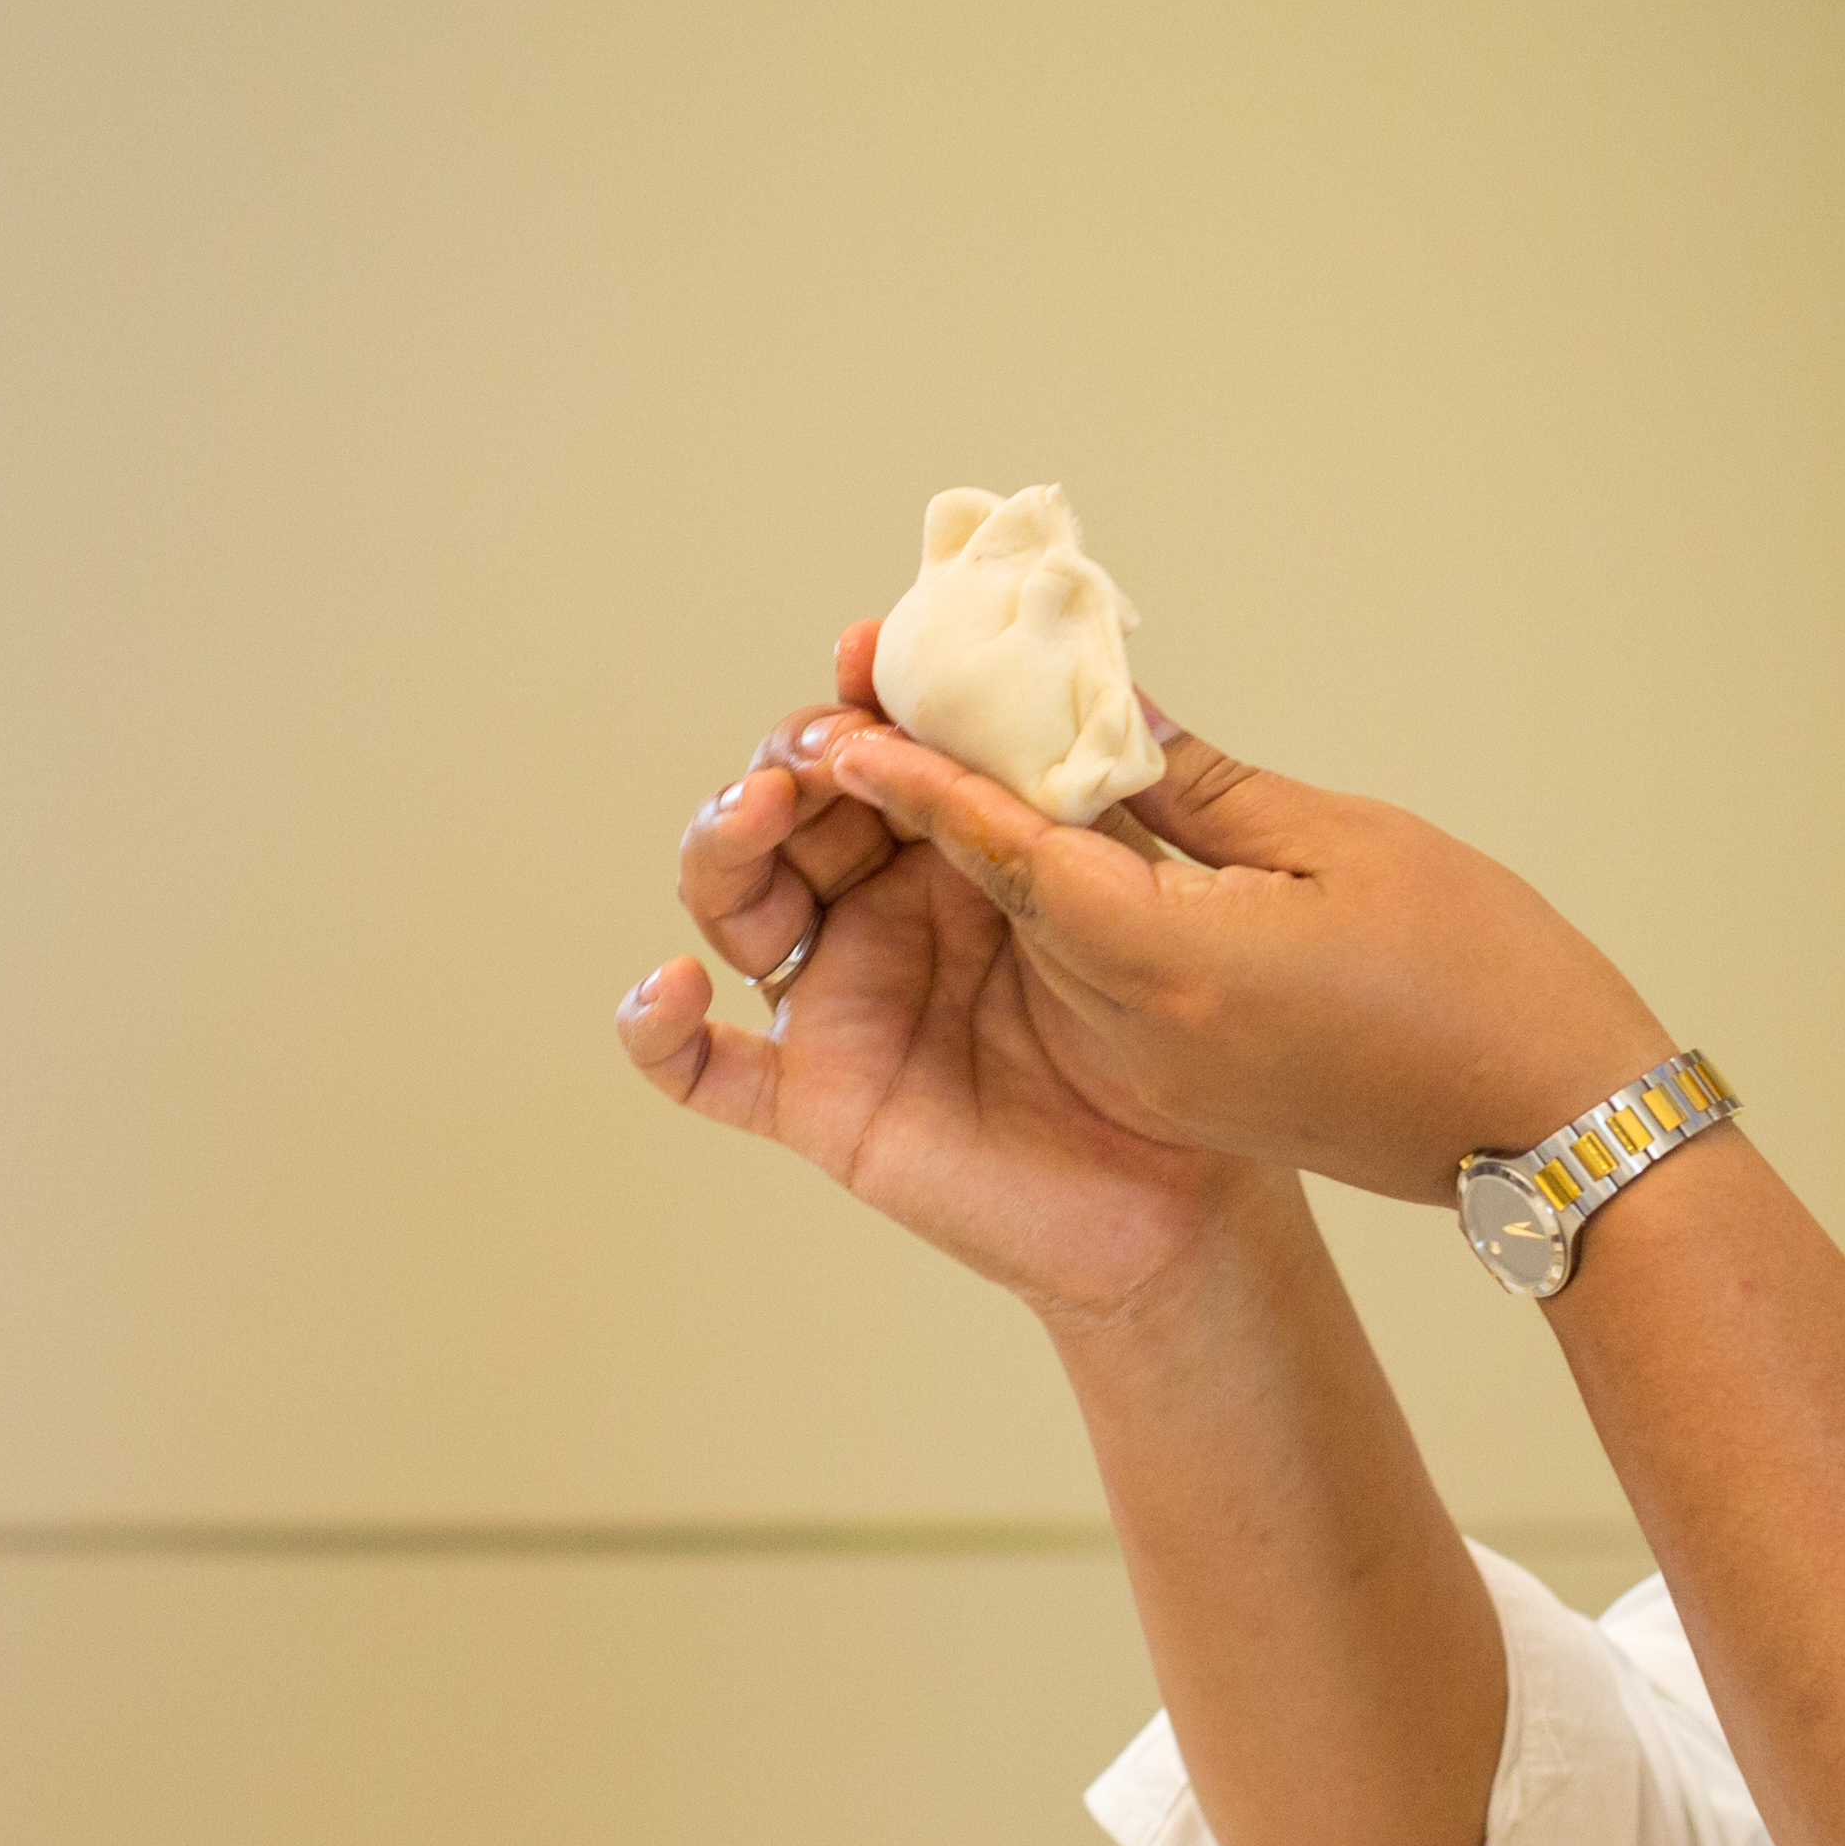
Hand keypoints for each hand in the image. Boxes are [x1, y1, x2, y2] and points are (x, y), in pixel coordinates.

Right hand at [614, 623, 1262, 1322]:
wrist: (1183, 1192)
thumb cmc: (1167, 1035)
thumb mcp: (1132, 888)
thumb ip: (1086, 793)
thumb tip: (1078, 668)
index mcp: (948, 845)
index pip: (873, 748)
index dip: (861, 699)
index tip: (870, 653)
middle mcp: (878, 910)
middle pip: (784, 809)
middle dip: (789, 759)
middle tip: (826, 746)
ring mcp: (839, 1000)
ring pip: (734, 902)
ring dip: (724, 843)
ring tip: (760, 810)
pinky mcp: (819, 1099)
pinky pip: (707, 1071)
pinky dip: (661, 1030)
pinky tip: (673, 986)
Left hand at [821, 712, 1675, 1204]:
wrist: (1554, 1133)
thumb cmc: (1481, 979)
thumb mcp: (1344, 844)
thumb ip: (1202, 783)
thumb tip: (1107, 714)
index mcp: (1165, 965)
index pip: (1005, 852)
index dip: (921, 779)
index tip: (851, 717)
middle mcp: (1137, 1029)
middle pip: (1006, 898)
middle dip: (943, 807)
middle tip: (903, 703)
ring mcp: (1161, 1069)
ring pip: (1047, 940)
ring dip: (1005, 855)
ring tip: (975, 751)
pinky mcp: (1193, 1091)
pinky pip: (1102, 982)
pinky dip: (1075, 912)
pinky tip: (1084, 848)